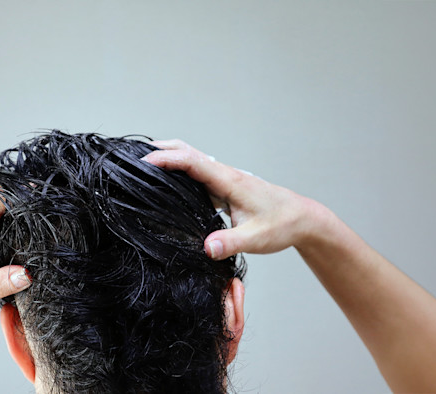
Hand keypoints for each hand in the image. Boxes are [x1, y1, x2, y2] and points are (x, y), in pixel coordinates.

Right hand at [141, 139, 330, 259]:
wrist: (302, 219)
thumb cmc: (281, 226)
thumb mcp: (256, 239)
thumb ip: (230, 243)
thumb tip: (206, 248)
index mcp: (230, 181)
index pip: (193, 162)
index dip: (167, 160)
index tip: (143, 162)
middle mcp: (225, 175)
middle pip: (189, 151)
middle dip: (162, 148)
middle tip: (133, 153)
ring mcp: (225, 179)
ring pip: (192, 159)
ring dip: (169, 156)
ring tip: (143, 163)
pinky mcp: (225, 187)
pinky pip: (197, 172)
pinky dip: (180, 168)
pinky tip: (169, 180)